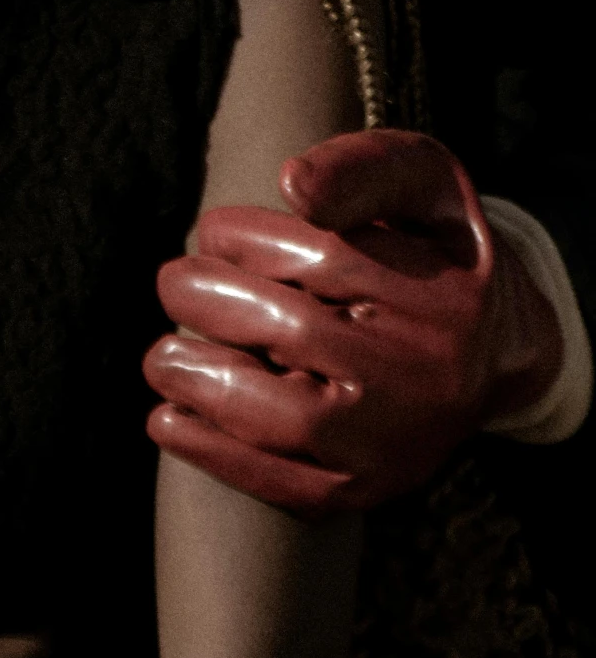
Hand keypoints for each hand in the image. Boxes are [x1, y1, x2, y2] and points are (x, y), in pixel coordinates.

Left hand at [144, 129, 562, 513]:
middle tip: (173, 282)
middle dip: (210, 301)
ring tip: (163, 354)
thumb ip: (365, 168)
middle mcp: (425, 374)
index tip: (213, 232)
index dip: (243, 239)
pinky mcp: (365, 489)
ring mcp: (396, 441)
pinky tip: (166, 417)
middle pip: (294, 332)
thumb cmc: (431, 254)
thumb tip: (291, 184)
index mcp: (442, 293)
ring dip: (201, 380)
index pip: (323, 257)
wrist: (493, 359)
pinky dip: (212, 453)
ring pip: (283, 416)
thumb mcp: (425, 186)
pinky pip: (281, 484)